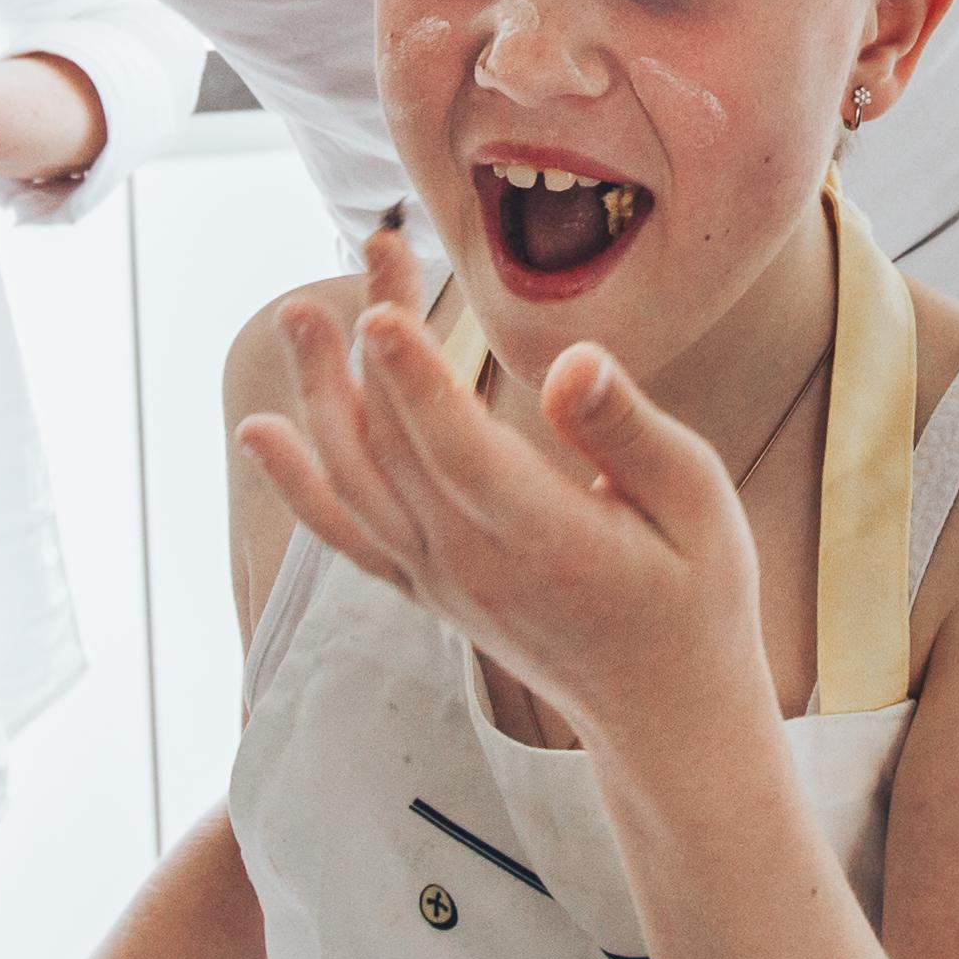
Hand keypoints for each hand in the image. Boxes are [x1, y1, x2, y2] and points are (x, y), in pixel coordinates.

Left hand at [234, 227, 766, 750]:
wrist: (665, 715)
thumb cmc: (697, 594)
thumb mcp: (699, 505)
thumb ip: (627, 431)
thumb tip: (571, 362)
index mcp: (551, 542)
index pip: (460, 455)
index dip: (413, 381)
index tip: (377, 310)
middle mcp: (476, 565)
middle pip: (398, 441)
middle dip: (373, 338)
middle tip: (375, 244)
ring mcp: (440, 580)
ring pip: (358, 480)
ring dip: (321, 392)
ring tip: (299, 313)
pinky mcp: (425, 589)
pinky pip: (345, 534)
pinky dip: (298, 484)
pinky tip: (260, 431)